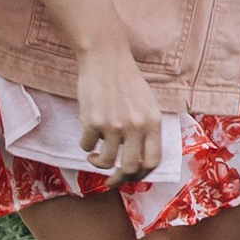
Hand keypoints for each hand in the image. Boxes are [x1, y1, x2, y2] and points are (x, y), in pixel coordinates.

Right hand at [74, 41, 160, 182]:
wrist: (106, 58)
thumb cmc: (126, 80)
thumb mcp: (147, 104)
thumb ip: (147, 129)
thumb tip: (140, 160)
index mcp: (153, 122)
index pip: (153, 161)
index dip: (141, 175)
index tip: (131, 177)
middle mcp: (136, 126)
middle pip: (130, 168)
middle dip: (118, 179)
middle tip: (110, 180)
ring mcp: (115, 125)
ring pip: (106, 161)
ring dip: (98, 163)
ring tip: (95, 156)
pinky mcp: (93, 121)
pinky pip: (87, 146)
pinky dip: (86, 146)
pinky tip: (87, 136)